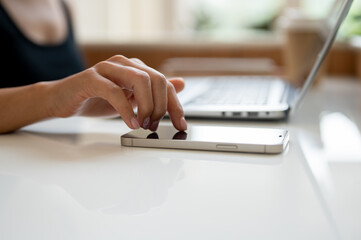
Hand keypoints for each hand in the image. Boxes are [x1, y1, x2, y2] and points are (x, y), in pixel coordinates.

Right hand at [47, 55, 186, 130]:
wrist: (63, 100)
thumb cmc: (96, 99)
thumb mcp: (131, 99)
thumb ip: (154, 92)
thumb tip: (181, 84)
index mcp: (136, 68)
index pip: (164, 83)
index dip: (175, 105)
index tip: (181, 124)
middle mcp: (124, 64)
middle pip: (156, 79)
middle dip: (162, 106)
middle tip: (155, 126)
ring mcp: (107, 69)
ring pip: (139, 80)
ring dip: (147, 107)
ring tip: (144, 125)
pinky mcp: (91, 78)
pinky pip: (114, 91)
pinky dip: (126, 110)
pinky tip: (131, 123)